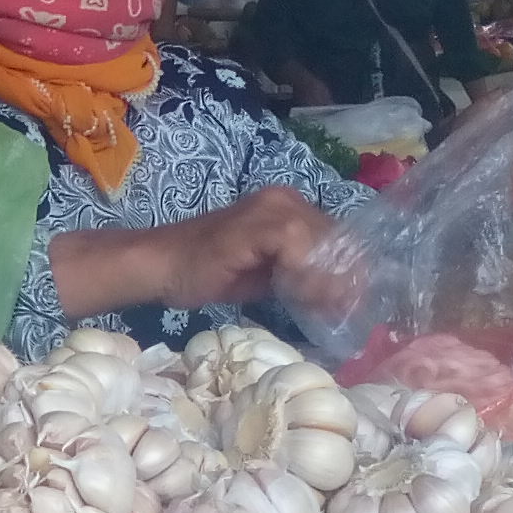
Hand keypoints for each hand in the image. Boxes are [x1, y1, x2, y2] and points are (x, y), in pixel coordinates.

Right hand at [51, 185, 336, 322]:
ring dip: (326, 280)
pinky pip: (298, 246)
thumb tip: (337, 295)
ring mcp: (272, 208)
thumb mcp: (265, 275)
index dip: (347, 270)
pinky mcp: (259, 223)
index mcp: (287, 208)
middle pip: (335, 238)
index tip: (350, 304)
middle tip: (343, 312)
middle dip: (343, 278)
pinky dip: (305, 274)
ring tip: (322, 308)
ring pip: (322, 242)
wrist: (162, 265)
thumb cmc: (206, 273)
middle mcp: (284, 200)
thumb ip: (298, 276)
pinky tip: (298, 296)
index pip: (335, 236)